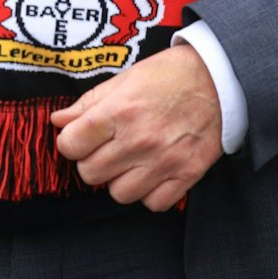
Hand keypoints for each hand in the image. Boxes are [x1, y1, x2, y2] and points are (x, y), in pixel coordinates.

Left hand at [51, 44, 222, 210]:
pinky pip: (153, 203)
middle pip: (90, 174)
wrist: (219, 78)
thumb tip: (58, 120)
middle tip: (106, 148)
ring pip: (119, 194)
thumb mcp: (125, 79)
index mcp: (120, 111)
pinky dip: (149, 193)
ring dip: (119, 180)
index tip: (80, 138)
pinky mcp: (187, 174)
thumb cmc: (168, 75)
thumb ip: (89, 103)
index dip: (71, 142)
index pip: (72, 144)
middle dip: (92, 161)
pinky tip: (151, 172)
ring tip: (129, 161)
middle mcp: (140, 139)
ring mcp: (164, 160)